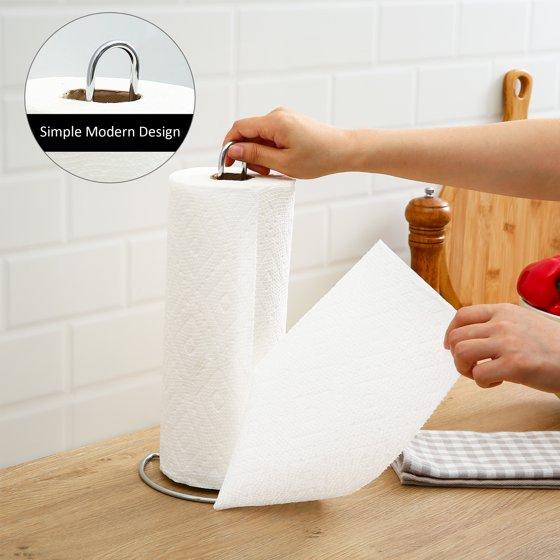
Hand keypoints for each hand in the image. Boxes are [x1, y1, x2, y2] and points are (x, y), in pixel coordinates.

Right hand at [222, 107, 355, 177]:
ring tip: (272, 169)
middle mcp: (278, 115)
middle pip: (248, 132)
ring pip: (259, 135)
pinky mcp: (289, 123)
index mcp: (275, 122)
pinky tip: (278, 162)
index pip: (239, 128)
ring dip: (259, 154)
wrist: (343, 150)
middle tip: (259, 172)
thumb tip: (233, 150)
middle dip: (248, 153)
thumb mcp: (283, 162)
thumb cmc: (319, 157)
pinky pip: (270, 135)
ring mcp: (284, 117)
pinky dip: (269, 149)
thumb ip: (255, 155)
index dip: (229, 145)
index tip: (227, 163)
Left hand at [444, 303, 559, 392]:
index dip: (451, 332)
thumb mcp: (523, 322)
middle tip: (471, 366)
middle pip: (457, 337)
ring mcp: (508, 343)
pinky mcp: (515, 365)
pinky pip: (479, 375)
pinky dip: (482, 383)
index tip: (450, 345)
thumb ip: (498, 324)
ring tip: (481, 374)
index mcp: (503, 311)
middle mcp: (503, 323)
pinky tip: (497, 382)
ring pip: (461, 353)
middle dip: (457, 356)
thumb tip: (469, 334)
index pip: (462, 314)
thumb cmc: (551, 345)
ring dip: (465, 369)